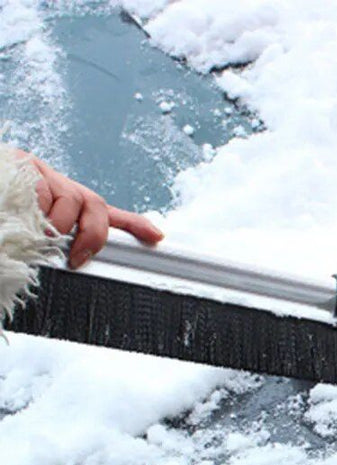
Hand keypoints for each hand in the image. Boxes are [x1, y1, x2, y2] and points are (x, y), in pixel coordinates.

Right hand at [16, 150, 163, 268]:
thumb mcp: (43, 224)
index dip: (136, 224)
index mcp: (73, 203)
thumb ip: (64, 241)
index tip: (157, 236)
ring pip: (70, 202)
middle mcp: (65, 187)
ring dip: (57, 226)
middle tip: (76, 259)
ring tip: (39, 237)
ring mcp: (47, 174)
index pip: (111, 213)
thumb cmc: (15, 205)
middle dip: (91, 236)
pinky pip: (41, 192)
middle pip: (96, 207)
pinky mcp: (28, 166)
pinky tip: (24, 216)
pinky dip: (35, 210)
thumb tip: (76, 262)